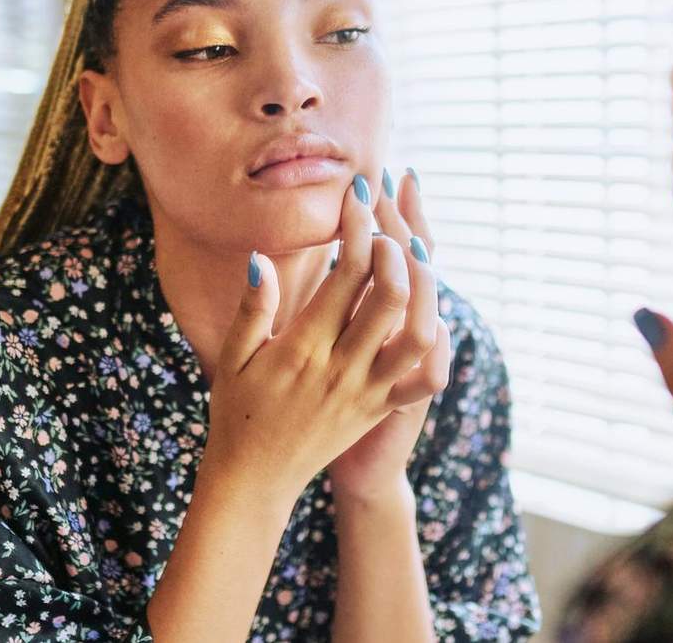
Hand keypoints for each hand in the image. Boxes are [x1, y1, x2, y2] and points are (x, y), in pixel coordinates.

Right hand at [200, 175, 444, 503]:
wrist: (256, 480)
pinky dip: (438, 345)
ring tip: (417, 255)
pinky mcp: (381, 409)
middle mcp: (342, 367)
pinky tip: (431, 313)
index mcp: (303, 347)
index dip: (358, 225)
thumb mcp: (234, 359)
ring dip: (427, 289)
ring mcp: (368, 390)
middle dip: (398, 246)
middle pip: (392, 295)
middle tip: (390, 219)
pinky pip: (424, 378)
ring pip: (419, 334)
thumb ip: (252, 309)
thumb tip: (261, 258)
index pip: (345, 273)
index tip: (358, 193)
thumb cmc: (237, 412)